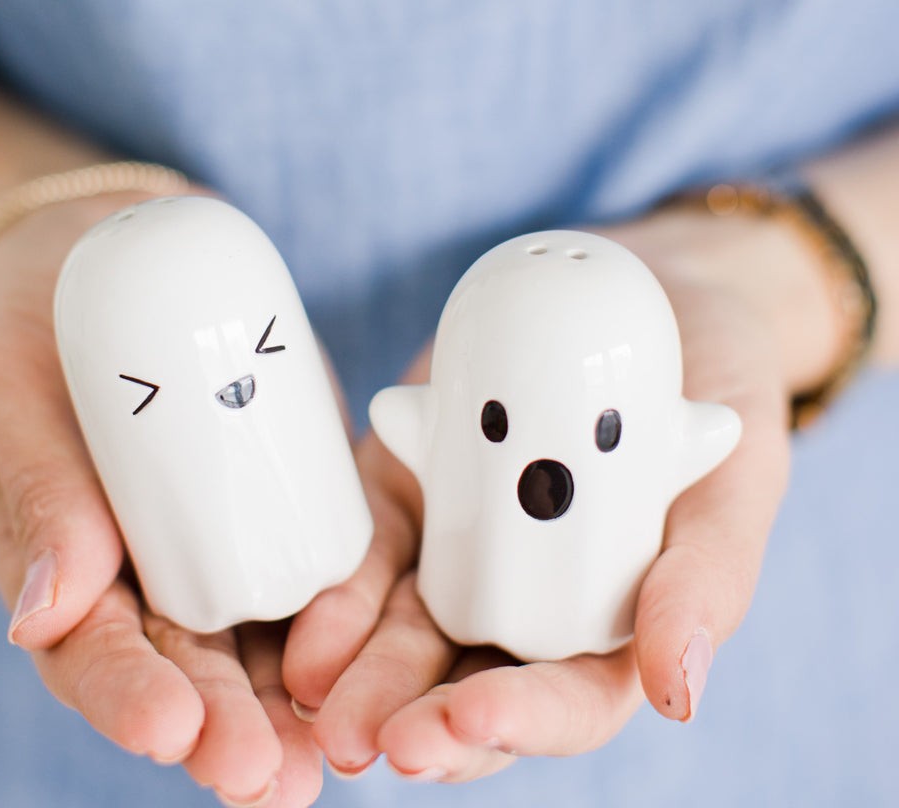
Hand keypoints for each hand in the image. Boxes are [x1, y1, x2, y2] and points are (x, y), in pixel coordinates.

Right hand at [0, 192, 321, 807]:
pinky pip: (316, 555)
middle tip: (268, 781)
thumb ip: (41, 488)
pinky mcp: (285, 488)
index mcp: (68, 560)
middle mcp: (149, 566)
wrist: (116, 252)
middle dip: (225, 727)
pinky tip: (377, 648)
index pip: (89, 651)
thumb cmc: (40, 321)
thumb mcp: (19, 388)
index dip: (126, 697)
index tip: (170, 729)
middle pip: (187, 666)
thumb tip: (44, 614)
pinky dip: (344, 607)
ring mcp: (223, 531)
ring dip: (292, 697)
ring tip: (326, 754)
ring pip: (258, 633)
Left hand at [284, 203, 837, 780]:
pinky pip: (369, 546)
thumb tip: (678, 693)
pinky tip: (304, 618)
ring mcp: (464, 546)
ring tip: (315, 693)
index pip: (565, 699)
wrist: (644, 298)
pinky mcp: (412, 489)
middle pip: (467, 682)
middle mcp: (529, 601)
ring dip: (359, 671)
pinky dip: (338, 588)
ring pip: (403, 629)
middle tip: (370, 738)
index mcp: (610, 621)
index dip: (521, 721)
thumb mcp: (732, 473)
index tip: (468, 720)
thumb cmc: (714, 391)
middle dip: (418, 718)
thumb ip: (708, 578)